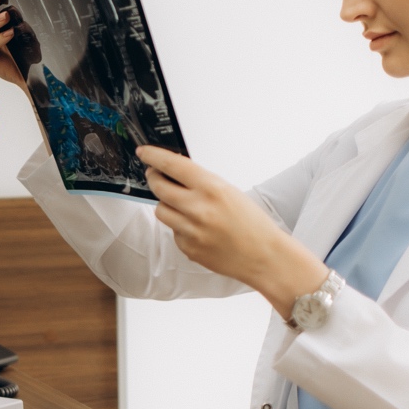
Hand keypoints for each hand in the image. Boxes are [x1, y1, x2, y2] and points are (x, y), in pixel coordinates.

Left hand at [137, 146, 328, 317]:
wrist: (265, 256)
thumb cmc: (251, 222)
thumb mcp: (229, 191)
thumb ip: (201, 182)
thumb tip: (173, 171)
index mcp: (212, 188)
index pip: (172, 165)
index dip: (154, 156)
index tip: (144, 152)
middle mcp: (198, 209)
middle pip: (158, 187)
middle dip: (154, 178)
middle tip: (156, 176)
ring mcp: (191, 231)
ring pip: (161, 210)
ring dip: (167, 205)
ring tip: (184, 206)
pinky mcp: (188, 248)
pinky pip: (173, 231)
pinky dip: (180, 227)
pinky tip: (199, 230)